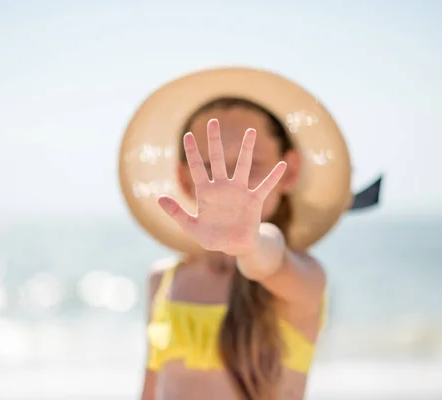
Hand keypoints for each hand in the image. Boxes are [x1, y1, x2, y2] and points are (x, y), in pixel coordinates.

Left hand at [158, 119, 286, 255]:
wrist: (234, 246)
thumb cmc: (212, 237)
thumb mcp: (192, 227)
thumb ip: (177, 214)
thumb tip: (159, 198)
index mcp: (205, 193)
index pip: (197, 168)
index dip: (192, 152)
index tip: (188, 135)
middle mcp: (222, 187)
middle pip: (217, 159)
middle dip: (214, 141)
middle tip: (212, 121)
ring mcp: (239, 192)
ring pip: (242, 166)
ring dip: (246, 150)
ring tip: (250, 132)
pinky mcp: (254, 201)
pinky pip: (265, 186)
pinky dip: (273, 177)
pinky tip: (281, 165)